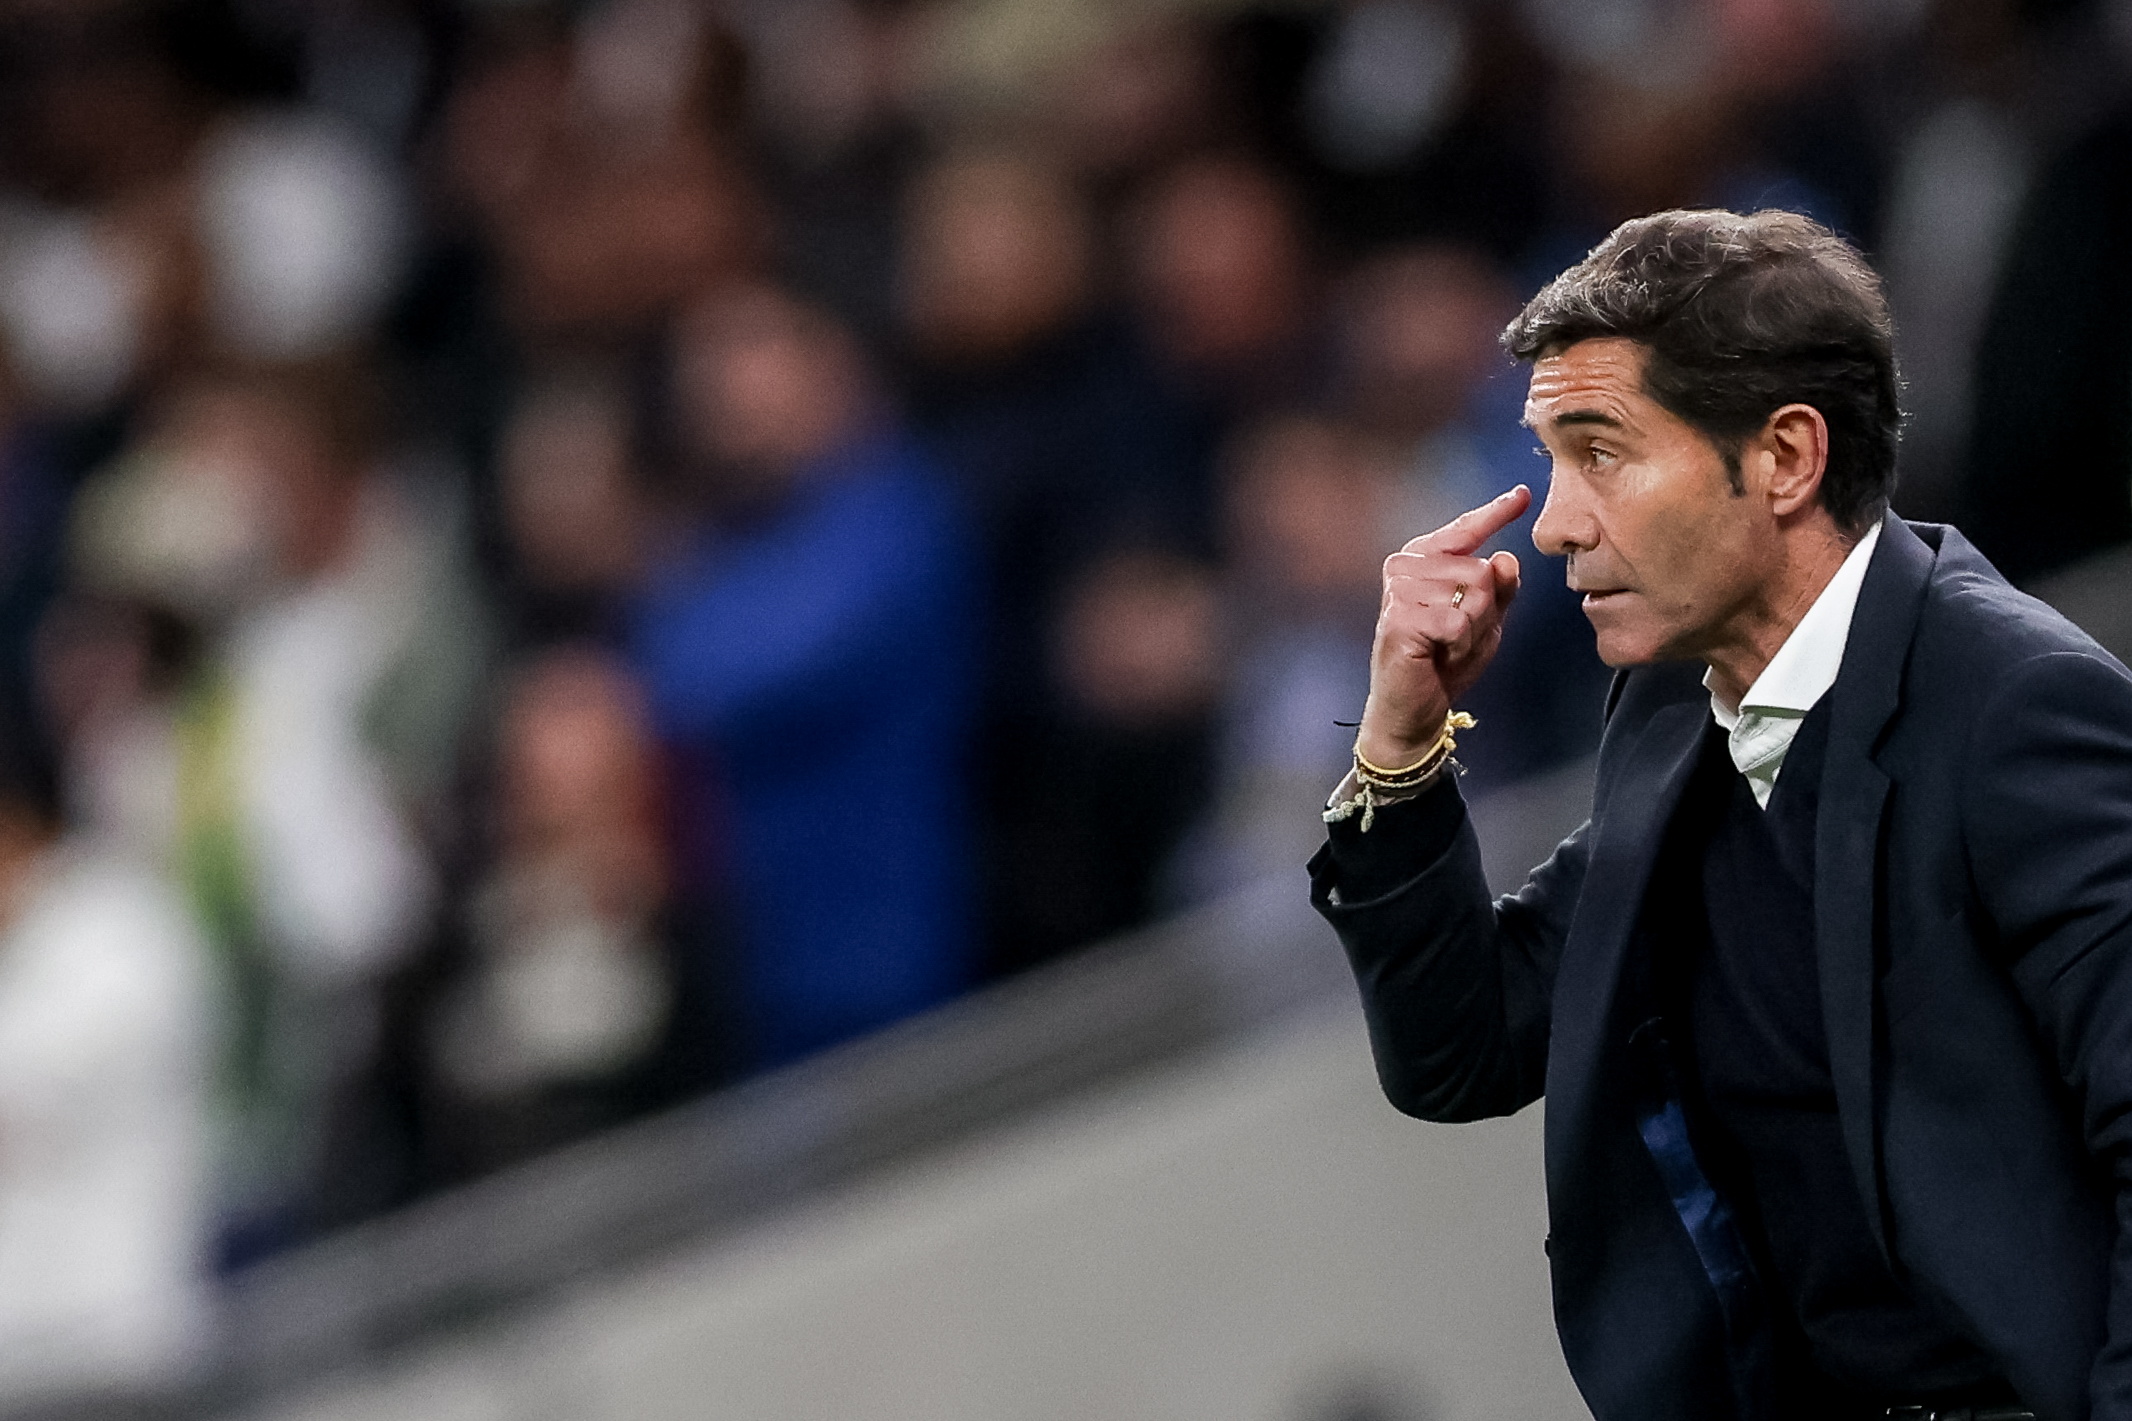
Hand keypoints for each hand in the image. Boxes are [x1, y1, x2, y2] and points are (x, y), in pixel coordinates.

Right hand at [1356, 485, 1529, 767]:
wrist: (1413, 708)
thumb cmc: (1445, 660)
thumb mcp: (1485, 621)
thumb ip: (1500, 589)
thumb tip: (1506, 558)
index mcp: (1424, 559)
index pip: (1466, 529)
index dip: (1496, 512)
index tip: (1523, 494)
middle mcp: (1405, 566)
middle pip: (1482, 569)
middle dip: (1485, 611)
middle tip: (1457, 637)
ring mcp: (1399, 590)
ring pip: (1473, 594)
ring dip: (1472, 630)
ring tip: (1446, 646)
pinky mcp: (1400, 618)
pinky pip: (1459, 621)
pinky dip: (1460, 644)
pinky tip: (1437, 654)